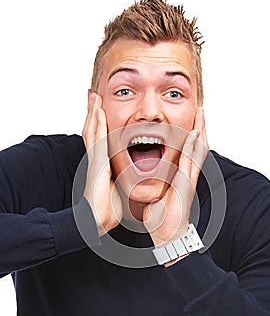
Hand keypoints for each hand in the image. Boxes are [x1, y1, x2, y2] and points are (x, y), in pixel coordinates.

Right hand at [82, 93, 122, 235]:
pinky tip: (99, 111)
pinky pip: (97, 140)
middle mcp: (96, 158)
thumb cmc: (108, 207)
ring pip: (92, 131)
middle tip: (93, 96)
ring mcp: (95, 159)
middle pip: (92, 130)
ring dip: (93, 112)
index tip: (100, 110)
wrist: (97, 218)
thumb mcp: (118, 188)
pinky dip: (97, 125)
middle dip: (92, 113)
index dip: (99, 124)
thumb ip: (122, 178)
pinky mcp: (96, 163)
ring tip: (94, 97)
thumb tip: (131, 177)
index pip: (100, 138)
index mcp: (102, 163)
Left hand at [143, 107, 207, 248]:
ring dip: (200, 133)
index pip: (188, 150)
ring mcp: (188, 179)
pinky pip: (190, 162)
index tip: (191, 119)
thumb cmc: (161, 216)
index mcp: (180, 176)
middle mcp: (187, 175)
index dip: (191, 135)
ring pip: (198, 151)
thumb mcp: (157, 194)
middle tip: (201, 111)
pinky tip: (194, 135)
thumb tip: (147, 176)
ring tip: (201, 116)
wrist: (167, 234)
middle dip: (200, 128)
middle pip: (198, 147)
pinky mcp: (186, 184)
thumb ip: (155, 182)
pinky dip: (193, 148)